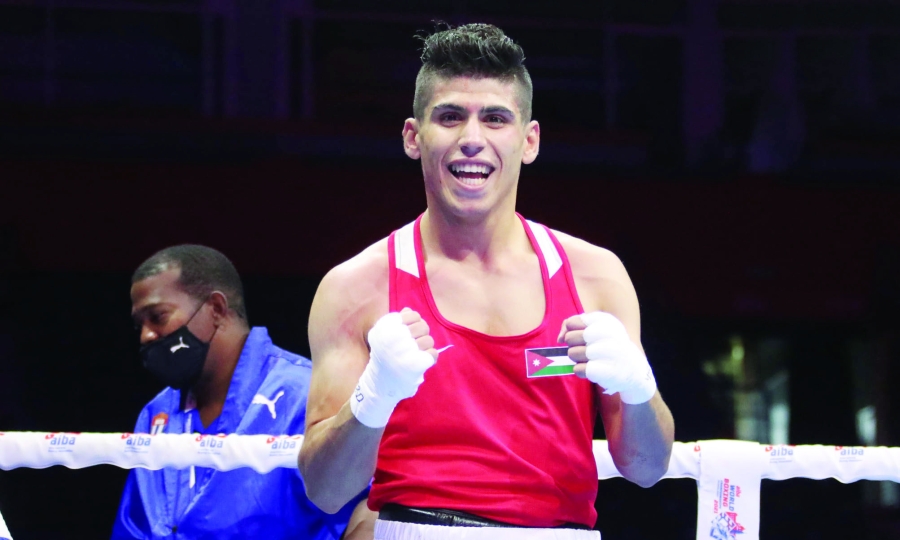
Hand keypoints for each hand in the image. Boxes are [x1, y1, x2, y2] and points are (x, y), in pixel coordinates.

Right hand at [350, 308, 437, 426]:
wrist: (379, 384)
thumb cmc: (383, 358)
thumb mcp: (382, 337)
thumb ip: (395, 322)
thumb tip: (409, 311)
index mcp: (387, 327)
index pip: (413, 315)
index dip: (415, 322)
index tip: (409, 332)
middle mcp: (396, 337)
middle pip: (423, 326)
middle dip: (421, 334)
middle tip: (414, 344)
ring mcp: (406, 350)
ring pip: (429, 340)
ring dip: (425, 347)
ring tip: (415, 354)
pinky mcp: (416, 363)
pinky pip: (433, 353)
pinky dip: (430, 358)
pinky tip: (420, 362)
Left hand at [558, 311, 656, 404]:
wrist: (634, 371)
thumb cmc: (609, 346)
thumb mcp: (595, 329)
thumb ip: (572, 326)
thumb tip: (560, 338)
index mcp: (606, 321)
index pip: (572, 323)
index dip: (571, 331)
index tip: (582, 337)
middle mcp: (609, 334)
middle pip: (569, 338)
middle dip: (573, 345)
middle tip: (586, 349)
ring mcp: (608, 353)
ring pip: (572, 354)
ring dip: (577, 359)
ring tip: (590, 359)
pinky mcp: (606, 371)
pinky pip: (577, 370)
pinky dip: (581, 371)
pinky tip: (593, 369)